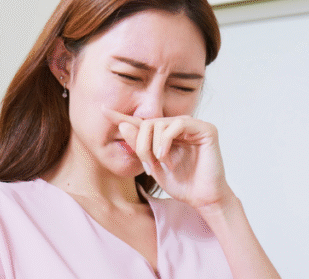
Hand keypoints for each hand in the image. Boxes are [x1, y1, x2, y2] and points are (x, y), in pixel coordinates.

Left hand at [105, 109, 232, 209]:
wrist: (202, 198)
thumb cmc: (181, 184)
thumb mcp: (152, 165)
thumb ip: (139, 146)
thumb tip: (123, 125)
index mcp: (166, 133)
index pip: (142, 121)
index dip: (122, 116)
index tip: (102, 110)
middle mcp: (179, 125)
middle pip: (148, 122)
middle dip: (141, 144)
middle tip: (147, 164)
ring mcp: (193, 125)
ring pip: (160, 122)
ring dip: (153, 145)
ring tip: (159, 163)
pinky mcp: (206, 129)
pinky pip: (178, 124)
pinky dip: (166, 141)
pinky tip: (166, 158)